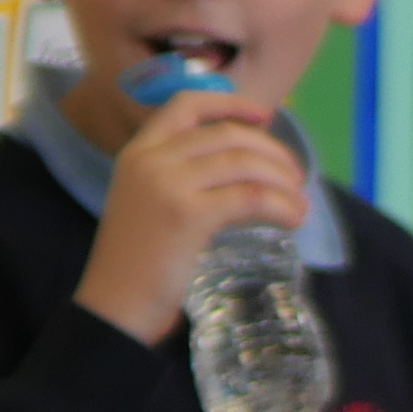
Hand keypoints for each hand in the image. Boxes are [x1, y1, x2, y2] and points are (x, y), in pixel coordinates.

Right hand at [69, 89, 311, 343]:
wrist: (113, 307)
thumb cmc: (134, 262)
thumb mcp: (147, 204)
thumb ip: (179, 178)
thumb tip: (242, 166)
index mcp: (136, 154)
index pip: (185, 105)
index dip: (229, 104)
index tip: (263, 116)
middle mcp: (149, 160)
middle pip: (227, 135)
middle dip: (272, 152)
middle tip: (295, 178)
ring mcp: (167, 185)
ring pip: (244, 163)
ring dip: (283, 182)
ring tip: (299, 205)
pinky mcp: (188, 214)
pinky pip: (250, 197)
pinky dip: (281, 206)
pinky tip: (292, 220)